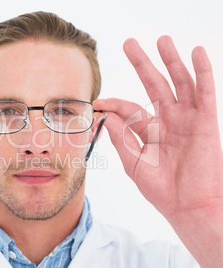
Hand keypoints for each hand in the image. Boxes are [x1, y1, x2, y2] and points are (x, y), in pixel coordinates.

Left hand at [94, 36, 222, 265]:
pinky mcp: (206, 122)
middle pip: (154, 86)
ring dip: (171, 61)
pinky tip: (196, 53)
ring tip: (162, 39)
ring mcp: (187, 119)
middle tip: (129, 44)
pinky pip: (205, 92)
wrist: (188, 207)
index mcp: (150, 131)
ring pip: (179, 83)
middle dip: (142, 64)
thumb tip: (104, 116)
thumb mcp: (134, 163)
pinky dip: (202, 72)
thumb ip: (121, 139)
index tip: (97, 102)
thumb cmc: (162, 190)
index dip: (113, 104)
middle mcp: (169, 121)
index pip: (130, 109)